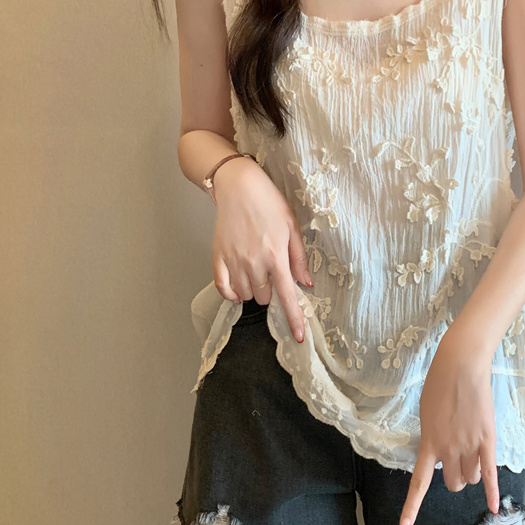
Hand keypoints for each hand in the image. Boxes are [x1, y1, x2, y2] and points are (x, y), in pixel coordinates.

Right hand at [211, 156, 312, 343]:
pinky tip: (237, 288)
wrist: (238, 186)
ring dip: (253, 290)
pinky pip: (223, 288)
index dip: (294, 319)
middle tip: (271, 271)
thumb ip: (299, 258)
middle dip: (271, 291)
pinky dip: (231, 293)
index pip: (286, 296)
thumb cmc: (269, 203)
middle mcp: (254, 263)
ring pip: (245, 295)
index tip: (298, 338)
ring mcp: (233, 261)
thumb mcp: (292, 227)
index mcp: (276, 256)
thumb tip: (306, 284)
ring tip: (255, 271)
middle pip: (264, 297)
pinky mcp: (217, 257)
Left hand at [399, 328, 499, 524]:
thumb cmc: (439, 384)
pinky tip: (493, 510)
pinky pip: (490, 473)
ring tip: (473, 452)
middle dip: (456, 477)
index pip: (419, 483)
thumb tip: (440, 451)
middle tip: (457, 462)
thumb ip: (432, 436)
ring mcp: (469, 446)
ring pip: (472, 478)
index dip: (411, 508)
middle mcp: (448, 450)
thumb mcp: (426, 412)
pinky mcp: (487, 440)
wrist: (460, 366)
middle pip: (454, 483)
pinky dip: (492, 493)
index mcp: (428, 443)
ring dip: (472, 473)